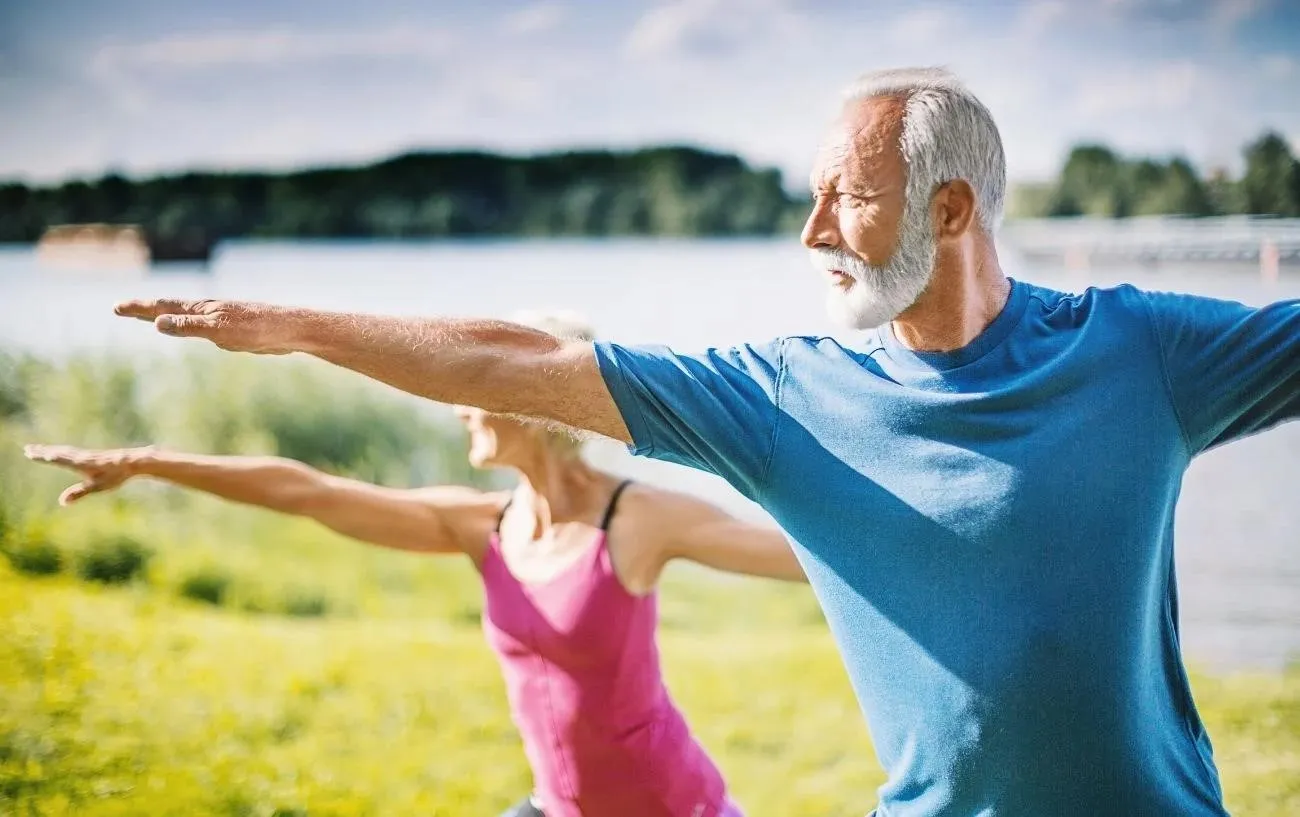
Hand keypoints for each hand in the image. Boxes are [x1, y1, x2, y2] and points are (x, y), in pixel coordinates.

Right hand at [23, 444, 150, 505]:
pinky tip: (61, 452)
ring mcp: (86, 455)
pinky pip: (72, 452)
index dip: (43, 457)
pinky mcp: (92, 455)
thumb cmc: (115, 475)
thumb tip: (62, 501)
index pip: (57, 459)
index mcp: (79, 463)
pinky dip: (62, 451)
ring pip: (64, 451)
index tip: (30, 453)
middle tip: (27, 449)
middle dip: (42, 451)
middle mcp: (81, 456)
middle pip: (58, 452)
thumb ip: (78, 493)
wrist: (132, 462)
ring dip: (50, 450)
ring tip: (39, 450)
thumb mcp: (96, 487)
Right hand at [113, 298, 297, 354]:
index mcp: (202, 309)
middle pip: (169, 308)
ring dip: (164, 316)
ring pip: (185, 317)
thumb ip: (189, 327)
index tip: (116, 307)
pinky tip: (189, 329)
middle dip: (145, 309)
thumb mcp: (220, 331)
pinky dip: (184, 326)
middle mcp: (208, 311)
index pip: (162, 306)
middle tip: (121, 309)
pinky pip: (200, 327)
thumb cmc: (258, 329)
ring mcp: (219, 319)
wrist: (290, 330)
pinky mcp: (232, 330)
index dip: (139, 308)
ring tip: (148, 317)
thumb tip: (157, 322)